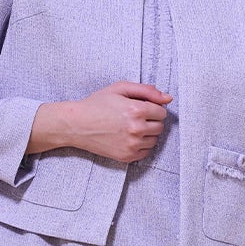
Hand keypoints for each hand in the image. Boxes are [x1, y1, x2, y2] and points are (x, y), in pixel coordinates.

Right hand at [31, 83, 171, 162]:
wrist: (76, 124)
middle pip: (160, 127)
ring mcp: (132, 145)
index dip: (152, 108)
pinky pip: (146, 152)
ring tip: (129, 127)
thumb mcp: (120, 88)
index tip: (140, 108)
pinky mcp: (127, 157)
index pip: (162, 112)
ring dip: (146, 134)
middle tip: (133, 117)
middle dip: (151, 121)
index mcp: (137, 110)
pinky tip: (127, 138)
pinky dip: (140, 146)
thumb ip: (146, 90)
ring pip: (154, 140)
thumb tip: (168, 99)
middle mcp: (137, 129)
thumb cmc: (96, 104)